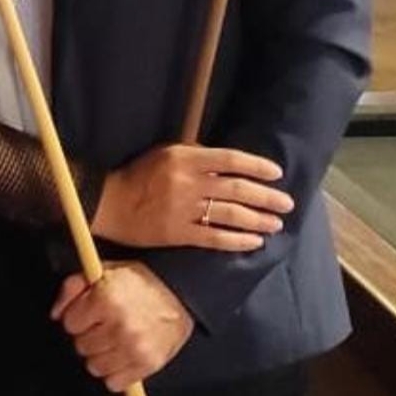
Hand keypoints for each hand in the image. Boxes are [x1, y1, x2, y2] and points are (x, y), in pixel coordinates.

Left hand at [52, 263, 194, 391]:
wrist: (182, 294)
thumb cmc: (142, 283)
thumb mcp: (105, 271)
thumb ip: (73, 287)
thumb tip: (56, 313)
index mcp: (106, 297)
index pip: (70, 323)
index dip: (79, 317)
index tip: (92, 313)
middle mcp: (120, 324)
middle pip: (81, 346)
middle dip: (90, 336)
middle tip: (106, 325)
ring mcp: (134, 347)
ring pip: (94, 366)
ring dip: (101, 356)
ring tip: (116, 340)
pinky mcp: (147, 364)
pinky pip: (114, 382)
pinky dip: (117, 373)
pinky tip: (125, 355)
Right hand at [93, 144, 292, 252]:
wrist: (108, 203)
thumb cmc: (138, 175)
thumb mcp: (164, 153)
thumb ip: (195, 155)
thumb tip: (227, 163)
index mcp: (185, 158)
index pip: (231, 159)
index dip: (257, 166)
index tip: (276, 174)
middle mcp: (188, 182)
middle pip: (237, 189)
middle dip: (267, 197)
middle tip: (286, 204)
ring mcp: (184, 209)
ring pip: (230, 214)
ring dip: (258, 219)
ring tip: (276, 224)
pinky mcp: (178, 233)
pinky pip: (214, 238)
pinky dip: (237, 240)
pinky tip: (254, 241)